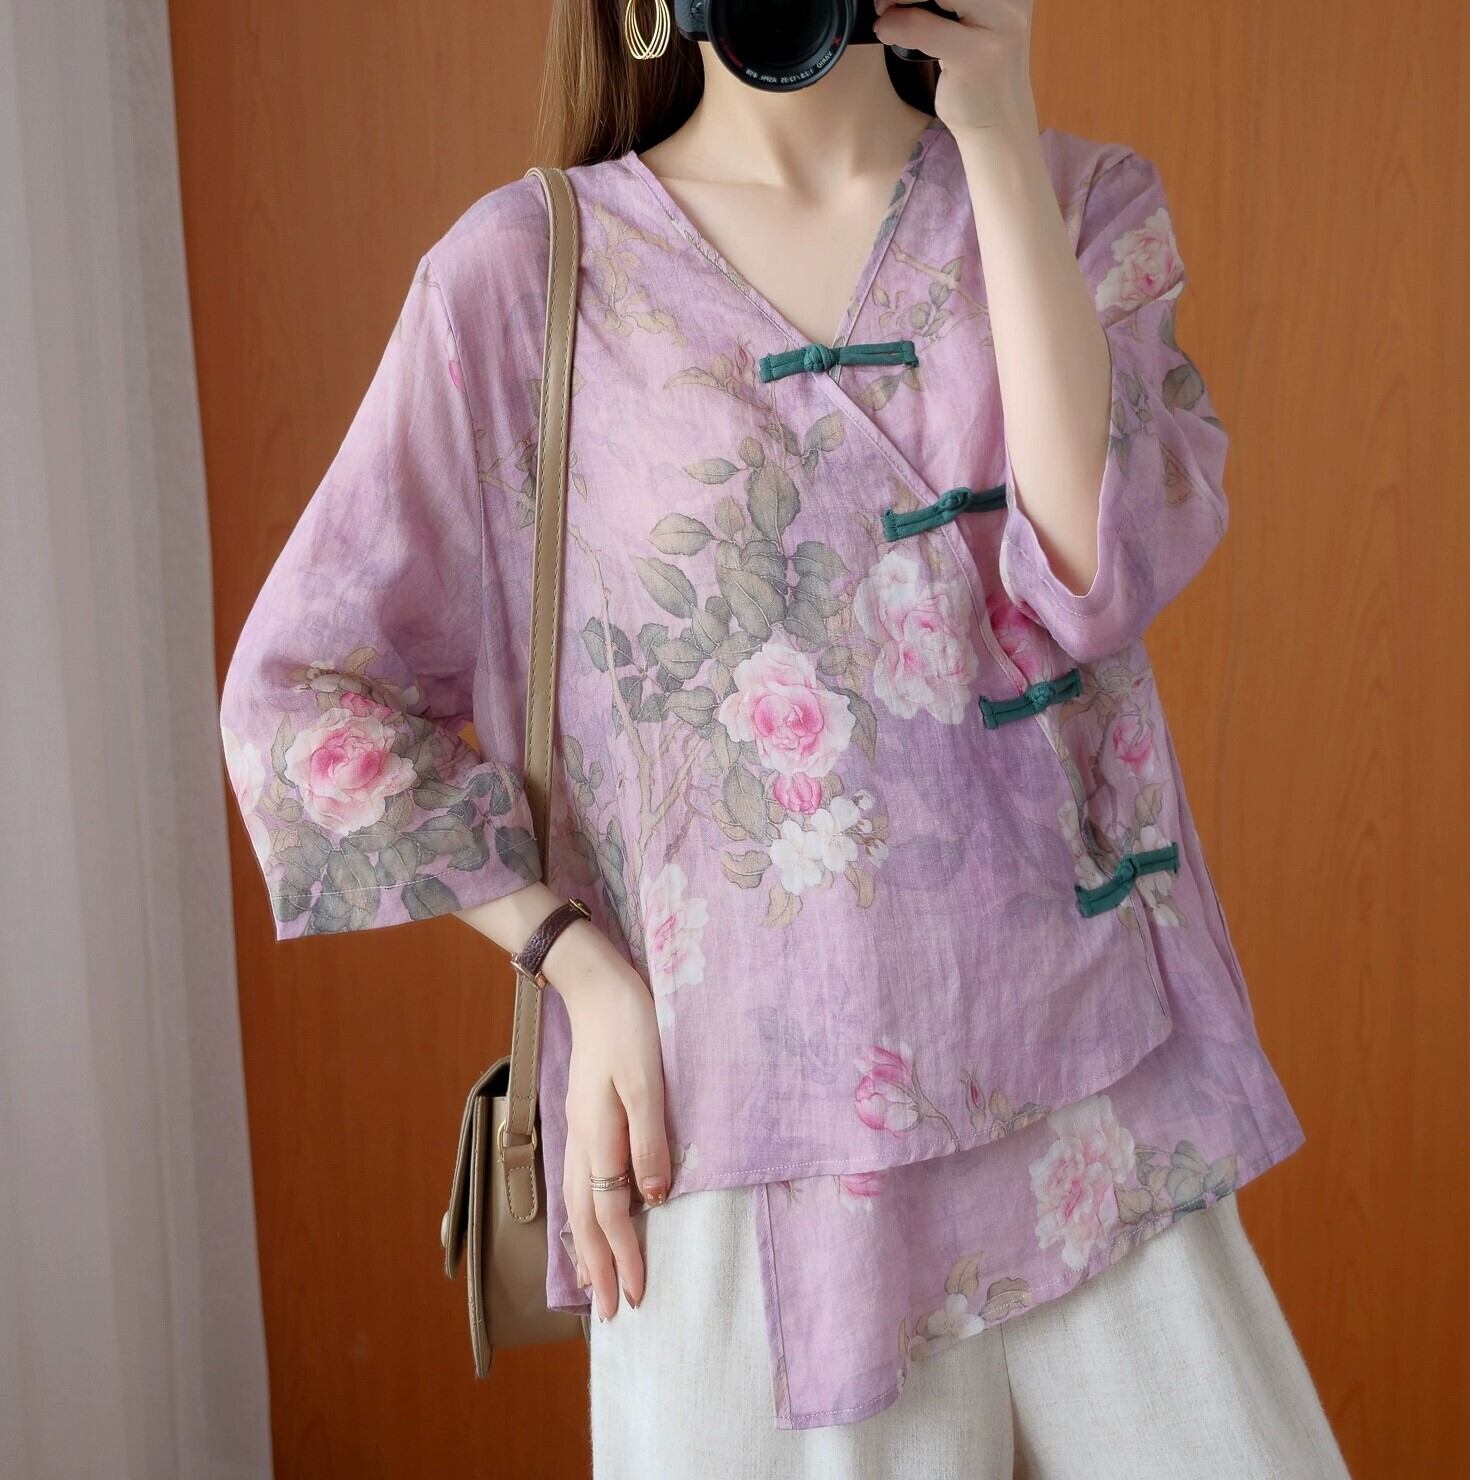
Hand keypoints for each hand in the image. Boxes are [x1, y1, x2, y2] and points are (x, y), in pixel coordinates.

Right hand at [543, 920, 671, 1322]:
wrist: (598, 985)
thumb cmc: (630, 1028)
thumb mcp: (648, 1081)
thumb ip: (650, 1140)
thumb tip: (653, 1198)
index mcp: (598, 1135)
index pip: (609, 1211)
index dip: (623, 1255)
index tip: (634, 1297)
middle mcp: (582, 1138)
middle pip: (585, 1217)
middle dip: (597, 1266)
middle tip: (607, 1313)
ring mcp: (579, 1127)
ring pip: (576, 1201)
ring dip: (586, 1245)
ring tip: (593, 1279)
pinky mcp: (584, 1115)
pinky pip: (578, 1179)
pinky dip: (582, 1211)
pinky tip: (589, 1217)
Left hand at [873, 0, 1038, 138]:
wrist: (1001, 122)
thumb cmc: (981, 70)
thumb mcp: (972, 19)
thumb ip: (947, 0)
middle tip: (883, 0)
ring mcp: (999, 23)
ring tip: (885, 13)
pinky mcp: (978, 55)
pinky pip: (922, 26)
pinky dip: (896, 25)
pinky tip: (887, 31)